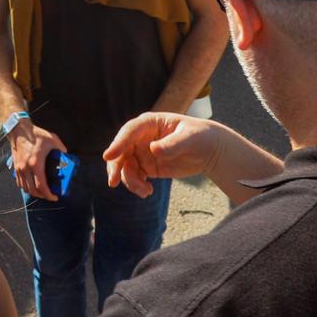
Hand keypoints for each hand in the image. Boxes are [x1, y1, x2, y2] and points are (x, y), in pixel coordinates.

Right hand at [8, 121, 67, 201]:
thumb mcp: (52, 139)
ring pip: (25, 188)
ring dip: (34, 193)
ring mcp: (19, 168)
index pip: (41, 186)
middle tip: (50, 195)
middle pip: (33, 190)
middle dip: (42, 196)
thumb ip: (61, 148)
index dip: (48, 195)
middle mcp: (26, 168)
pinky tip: (32, 185)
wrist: (19, 130)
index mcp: (36, 164)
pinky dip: (26, 187)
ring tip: (42, 191)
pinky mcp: (15, 167)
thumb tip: (67, 155)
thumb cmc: (36, 134)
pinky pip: (19, 183)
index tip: (54, 197)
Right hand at [103, 111, 226, 197]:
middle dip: (115, 166)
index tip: (108, 156)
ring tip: (145, 191)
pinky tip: (148, 191)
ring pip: (125, 167)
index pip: (129, 132)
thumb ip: (172, 144)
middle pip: (120, 150)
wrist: (208, 150)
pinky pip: (134, 177)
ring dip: (130, 181)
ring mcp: (142, 152)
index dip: (118, 143)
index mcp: (149, 124)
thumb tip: (153, 149)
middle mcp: (141, 137)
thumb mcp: (190, 138)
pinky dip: (136, 186)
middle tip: (113, 182)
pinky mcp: (147, 166)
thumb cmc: (200, 137)